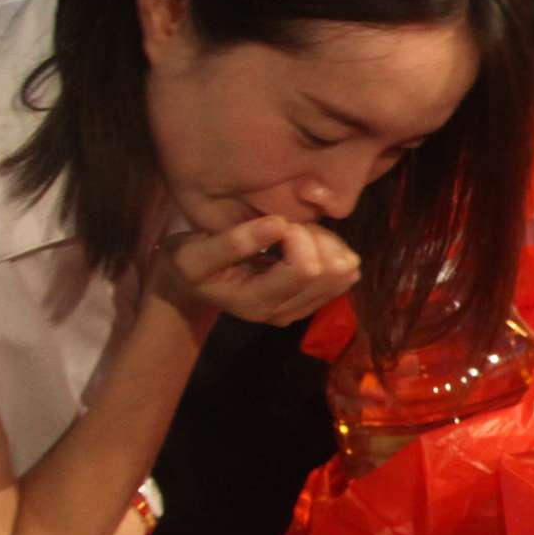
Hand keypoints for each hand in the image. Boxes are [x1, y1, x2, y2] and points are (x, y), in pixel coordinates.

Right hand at [152, 214, 361, 327]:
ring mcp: (301, 309)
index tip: (274, 222)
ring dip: (326, 243)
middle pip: (331, 272)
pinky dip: (332, 251)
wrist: (191, 287)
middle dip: (315, 238)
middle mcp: (284, 312)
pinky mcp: (312, 301)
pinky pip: (344, 275)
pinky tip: (306, 241)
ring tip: (294, 232)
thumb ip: (233, 242)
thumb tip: (278, 224)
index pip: (307, 269)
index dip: (298, 236)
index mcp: (257, 303)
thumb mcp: (193, 254)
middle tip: (286, 225)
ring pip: (343, 273)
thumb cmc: (188, 266)